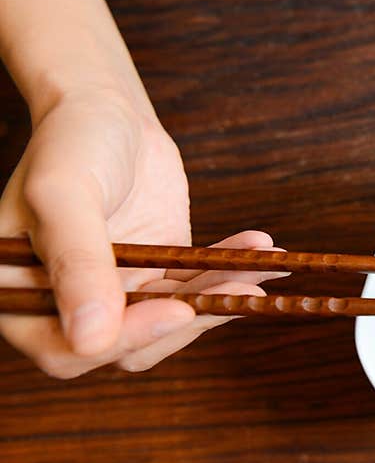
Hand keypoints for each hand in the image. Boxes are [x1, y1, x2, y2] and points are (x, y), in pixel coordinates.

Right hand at [0, 90, 284, 377]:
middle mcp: (66, 305)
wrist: (106, 112)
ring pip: (170, 322)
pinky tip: (263, 252)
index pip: (69, 351)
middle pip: (127, 345)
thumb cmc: (71, 142)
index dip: (126, 338)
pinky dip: (228, 275)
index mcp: (19, 295)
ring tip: (258, 270)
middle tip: (240, 290)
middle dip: (188, 322)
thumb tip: (91, 340)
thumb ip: (77, 264)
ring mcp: (116, 293)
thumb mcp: (65, 195)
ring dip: (219, 300)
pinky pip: (194, 289)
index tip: (178, 311)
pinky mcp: (155, 276)